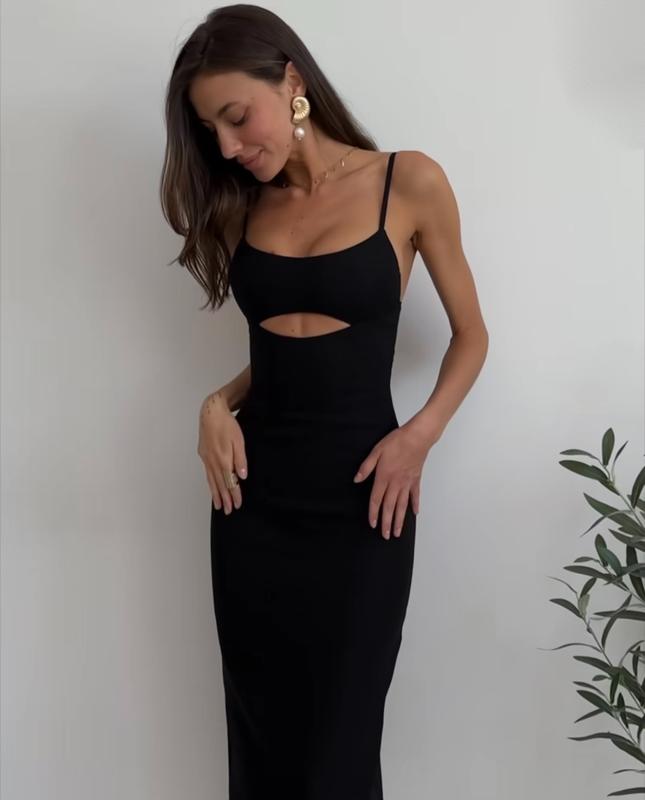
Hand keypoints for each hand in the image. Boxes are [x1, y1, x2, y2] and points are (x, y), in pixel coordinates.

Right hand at [198, 392, 247, 512]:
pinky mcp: (203, 455)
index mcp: (223, 459)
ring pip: (212, 481)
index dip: (234, 494)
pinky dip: (210, 483)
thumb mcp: (238, 440)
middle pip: (220, 484)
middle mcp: (213, 462)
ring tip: (218, 505)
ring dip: (216, 494)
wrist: (211, 413)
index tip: (237, 504)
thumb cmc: (227, 425)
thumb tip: (242, 476)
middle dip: (225, 498)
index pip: (230, 481)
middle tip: (228, 511)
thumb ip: (240, 459)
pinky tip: (212, 487)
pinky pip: (207, 474)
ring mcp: (207, 459)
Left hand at [353, 420, 434, 538]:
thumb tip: (356, 479)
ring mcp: (407, 482)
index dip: (373, 513)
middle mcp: (396, 483)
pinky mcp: (416, 479)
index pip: (376, 499)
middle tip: (386, 536)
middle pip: (389, 506)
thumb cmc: (396, 441)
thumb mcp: (376, 451)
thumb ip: (366, 467)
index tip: (372, 524)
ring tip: (398, 532)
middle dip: (387, 522)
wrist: (417, 437)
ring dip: (399, 519)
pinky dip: (414, 505)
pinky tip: (414, 514)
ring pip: (402, 505)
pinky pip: (415, 495)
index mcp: (384, 476)